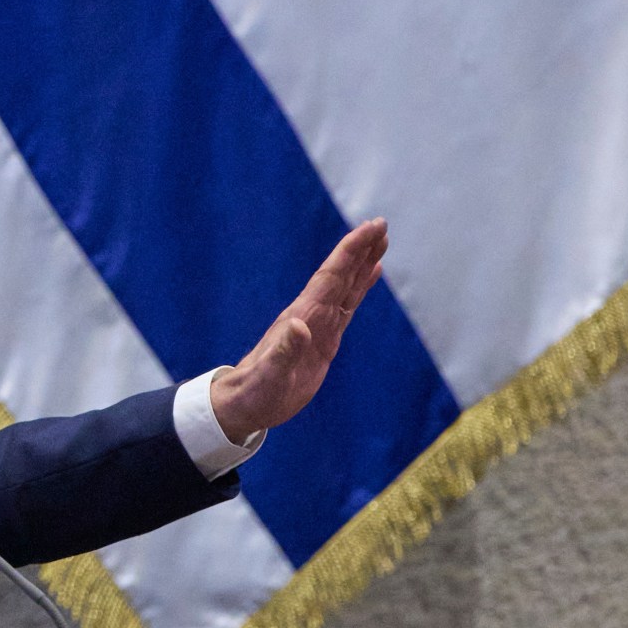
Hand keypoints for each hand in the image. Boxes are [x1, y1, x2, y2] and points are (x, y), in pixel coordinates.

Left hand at [210, 218, 387, 442]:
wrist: (245, 402)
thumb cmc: (256, 391)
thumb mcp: (270, 376)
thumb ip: (284, 353)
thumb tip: (299, 327)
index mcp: (303, 317)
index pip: (331, 277)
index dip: (351, 252)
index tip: (371, 229)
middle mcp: (311, 314)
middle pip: (341, 275)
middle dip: (360, 250)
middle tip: (381, 225)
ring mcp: (318, 324)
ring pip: (346, 287)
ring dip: (363, 264)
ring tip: (381, 243)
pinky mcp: (324, 338)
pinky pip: (347, 306)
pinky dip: (360, 288)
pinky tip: (369, 275)